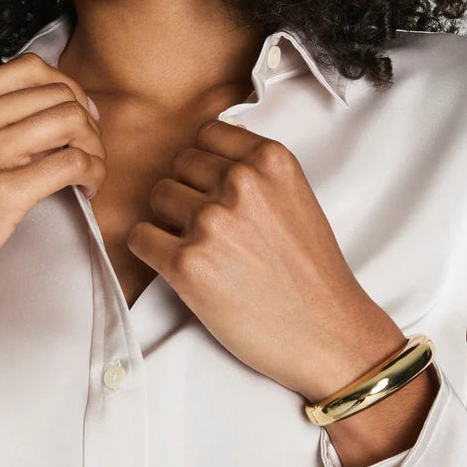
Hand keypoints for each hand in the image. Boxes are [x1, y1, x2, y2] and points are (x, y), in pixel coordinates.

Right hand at [0, 54, 106, 344]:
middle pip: (58, 93)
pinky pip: (71, 162)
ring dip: (95, 147)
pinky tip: (86, 190)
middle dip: (87, 120)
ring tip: (89, 174)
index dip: (67, 91)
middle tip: (88, 153)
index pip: (30, 69)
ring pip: (71, 121)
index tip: (78, 120)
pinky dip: (92, 173)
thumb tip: (45, 115)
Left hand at [126, 119, 402, 400]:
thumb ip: (255, 170)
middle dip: (188, 191)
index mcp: (269, 160)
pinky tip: (179, 266)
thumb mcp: (296, 197)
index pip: (206, 134)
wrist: (328, 332)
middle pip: (178, 164)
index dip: (205, 164)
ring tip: (201, 248)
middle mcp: (240, 183)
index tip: (215, 189)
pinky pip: (139, 238)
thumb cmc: (311, 271)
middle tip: (210, 227)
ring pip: (157, 196)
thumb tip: (206, 153)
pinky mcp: (187, 264)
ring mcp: (211, 222)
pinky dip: (150, 250)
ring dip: (169, 220)